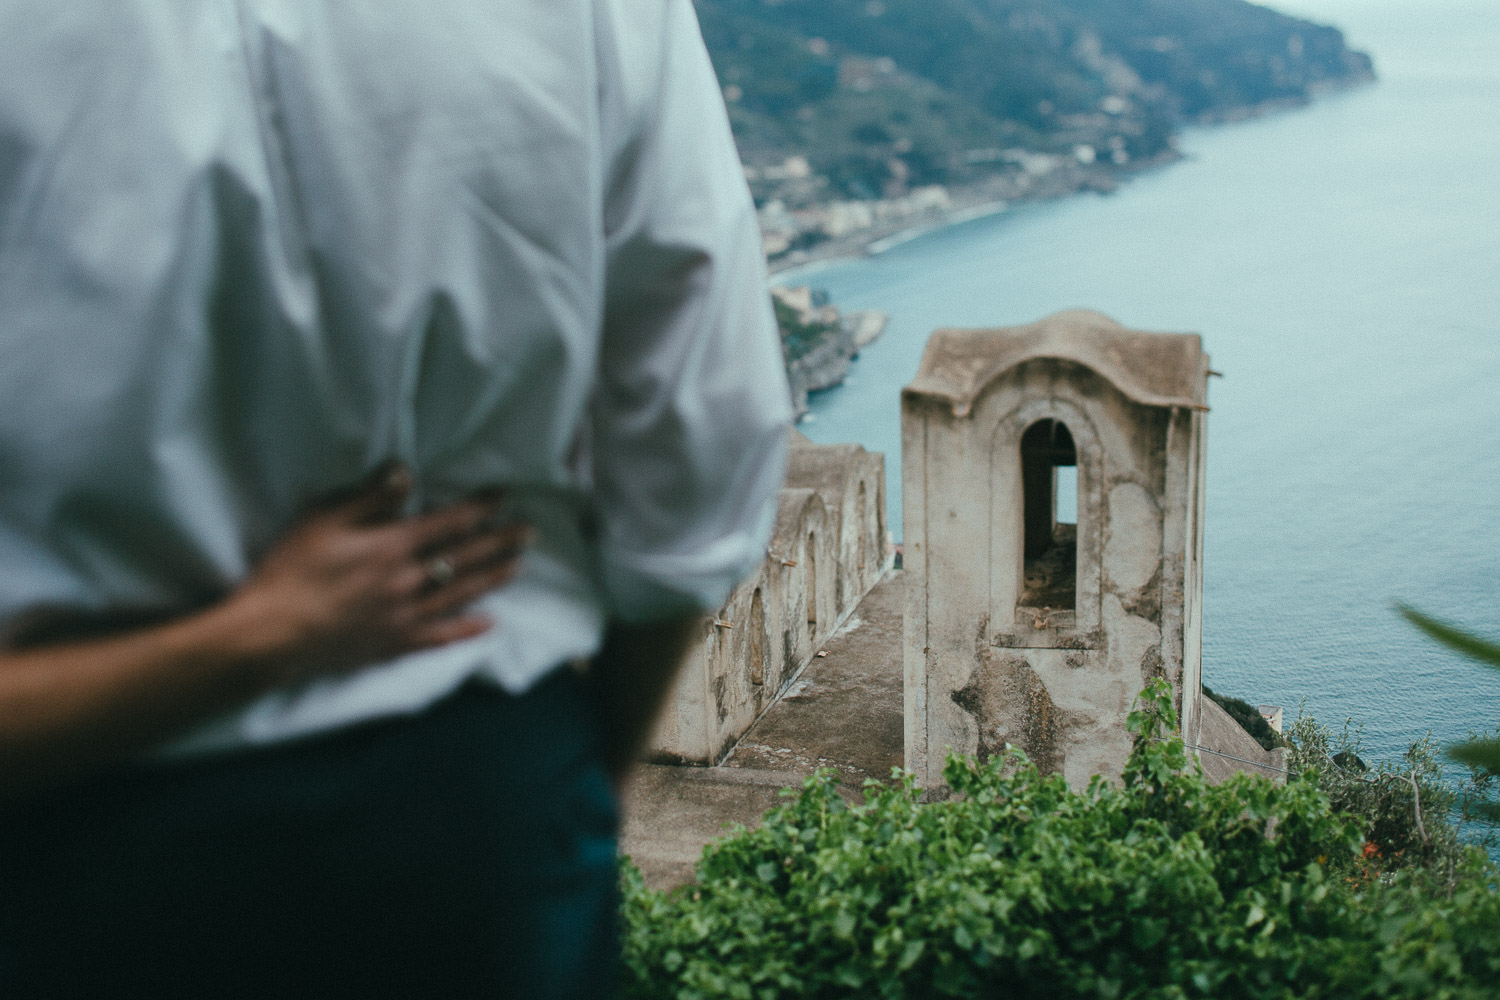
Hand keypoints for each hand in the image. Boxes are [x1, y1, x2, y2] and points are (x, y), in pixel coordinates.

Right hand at [226, 464, 529, 683]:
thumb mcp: (324, 520)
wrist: (271, 634)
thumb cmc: (291, 571)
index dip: (479, 508)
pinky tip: (489, 623)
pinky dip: (467, 630)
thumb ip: (370, 497)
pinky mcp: (396, 645)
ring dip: (493, 577)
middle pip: (464, 557)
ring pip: (461, 593)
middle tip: (528, 532)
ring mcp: (405, 617)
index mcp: (392, 547)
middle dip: (499, 541)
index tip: (504, 497)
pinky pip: (441, 637)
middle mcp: (408, 581)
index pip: (448, 522)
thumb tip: (406, 472)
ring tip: (518, 565)